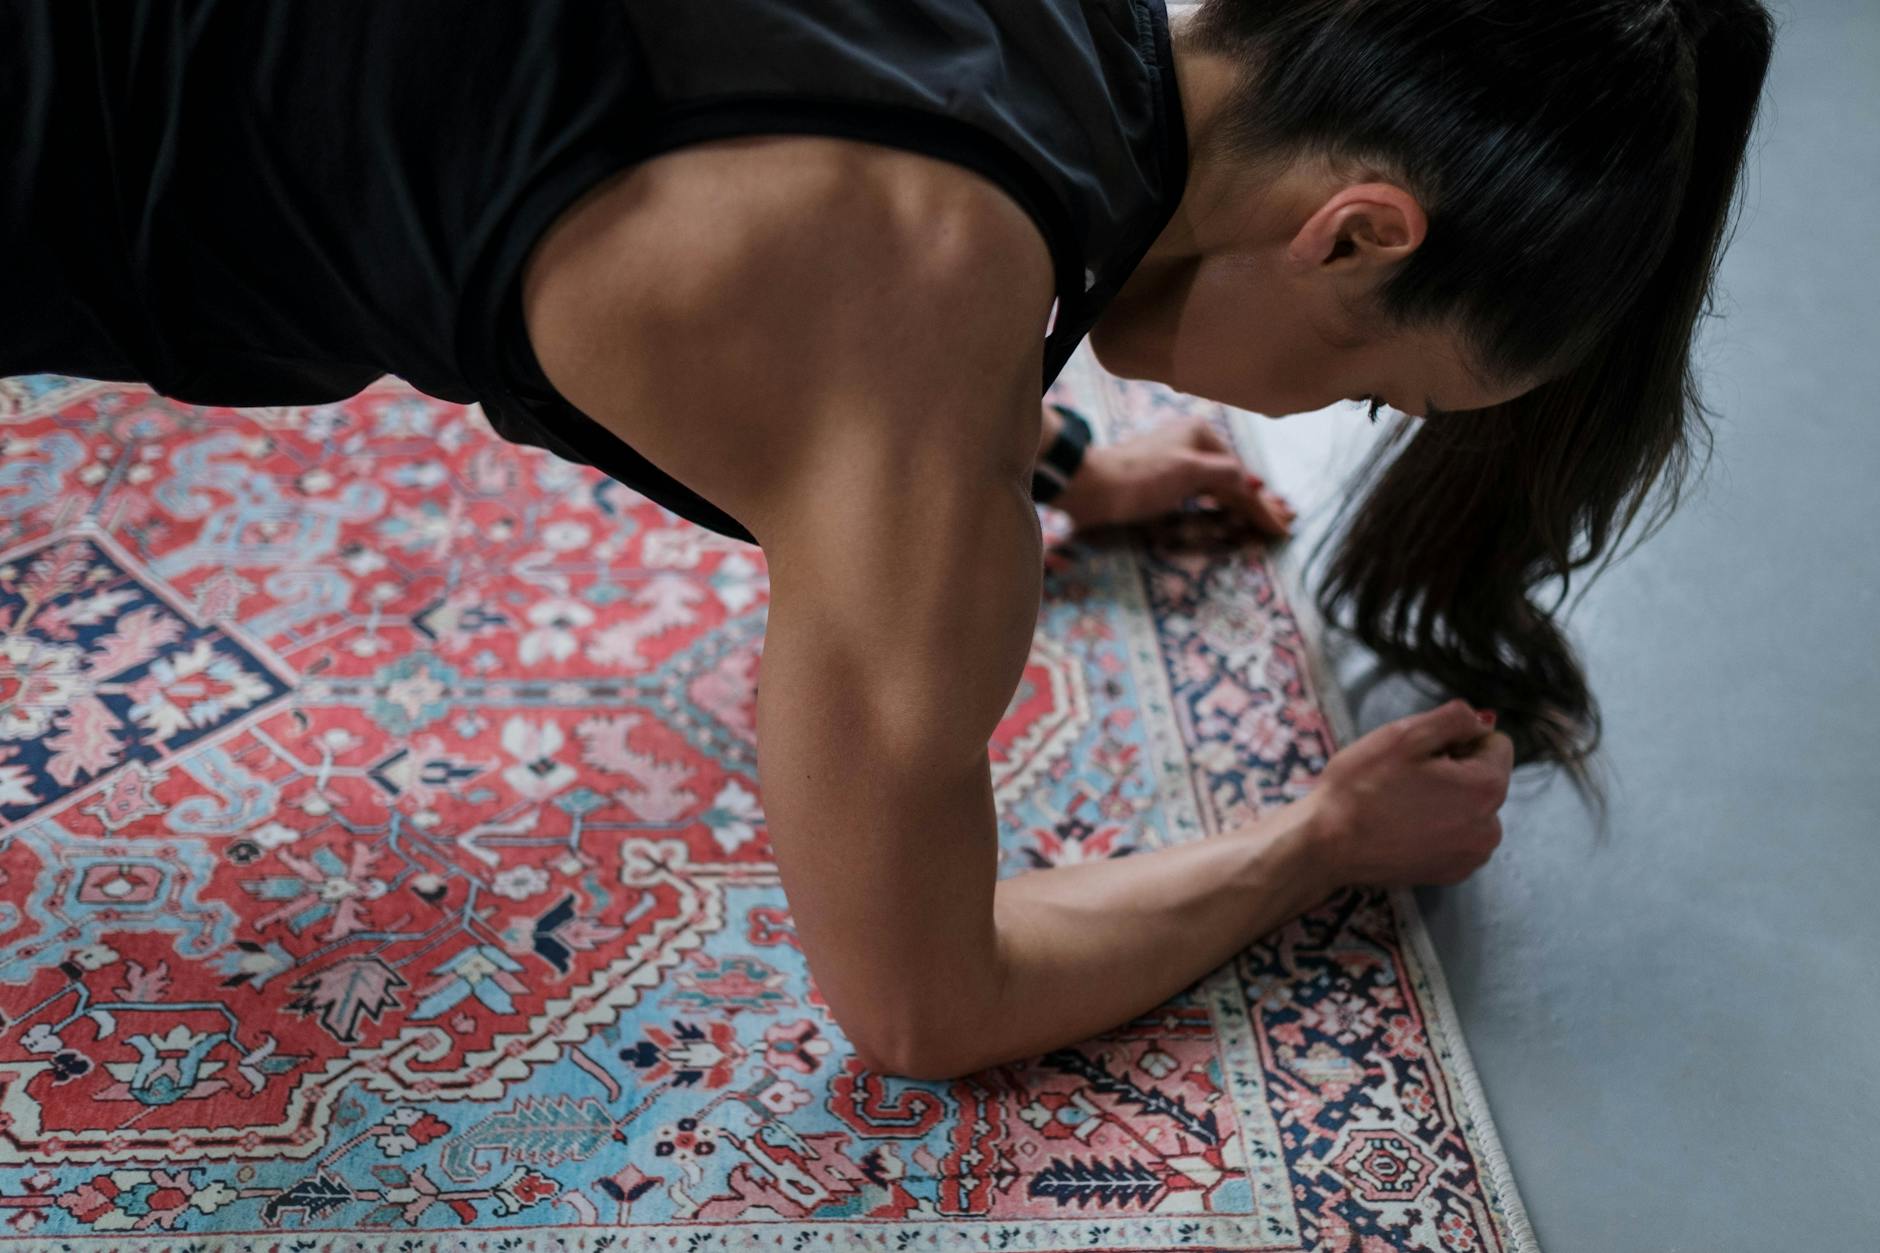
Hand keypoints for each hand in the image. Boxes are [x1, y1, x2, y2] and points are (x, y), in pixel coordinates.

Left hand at [1053, 415, 1295, 535]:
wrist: (1093, 486)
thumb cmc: (1141, 475)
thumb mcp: (1189, 470)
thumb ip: (1225, 474)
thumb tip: (1253, 484)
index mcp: (1201, 434)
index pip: (1241, 475)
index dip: (1262, 502)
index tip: (1283, 524)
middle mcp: (1193, 444)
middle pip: (1235, 480)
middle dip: (1261, 502)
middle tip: (1287, 523)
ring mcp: (1180, 464)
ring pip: (1221, 487)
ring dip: (1246, 505)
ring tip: (1272, 520)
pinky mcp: (1166, 483)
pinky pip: (1204, 494)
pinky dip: (1223, 504)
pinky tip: (1234, 512)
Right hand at [1303, 699, 1513, 889]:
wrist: (1326, 845)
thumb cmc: (1361, 786)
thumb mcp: (1405, 734)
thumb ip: (1455, 718)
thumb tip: (1484, 721)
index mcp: (1487, 789)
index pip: (1496, 743)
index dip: (1457, 740)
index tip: (1421, 754)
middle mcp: (1491, 828)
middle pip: (1484, 777)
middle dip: (1454, 771)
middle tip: (1405, 778)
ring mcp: (1471, 857)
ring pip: (1471, 808)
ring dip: (1446, 800)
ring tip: (1401, 804)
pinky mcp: (1452, 874)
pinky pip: (1457, 836)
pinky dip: (1437, 828)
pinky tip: (1402, 827)